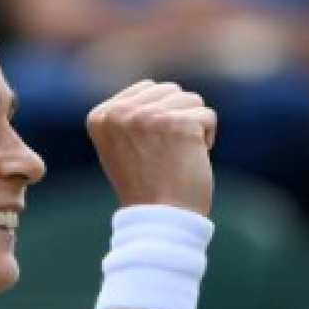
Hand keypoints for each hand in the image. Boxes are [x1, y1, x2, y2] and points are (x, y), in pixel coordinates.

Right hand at [87, 80, 215, 216]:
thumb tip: (154, 89)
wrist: (160, 220)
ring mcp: (149, 117)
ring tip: (176, 157)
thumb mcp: (121, 146)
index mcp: (100, 117)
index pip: (147, 89)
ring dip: (192, 127)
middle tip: (165, 155)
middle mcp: (121, 113)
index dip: (158, 119)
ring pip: (191, 100)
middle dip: (177, 119)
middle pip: (170, 91)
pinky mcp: (179, 124)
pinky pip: (207, 116)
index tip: (148, 151)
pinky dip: (206, 139)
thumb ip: (129, 115)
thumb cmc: (145, 187)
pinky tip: (190, 160)